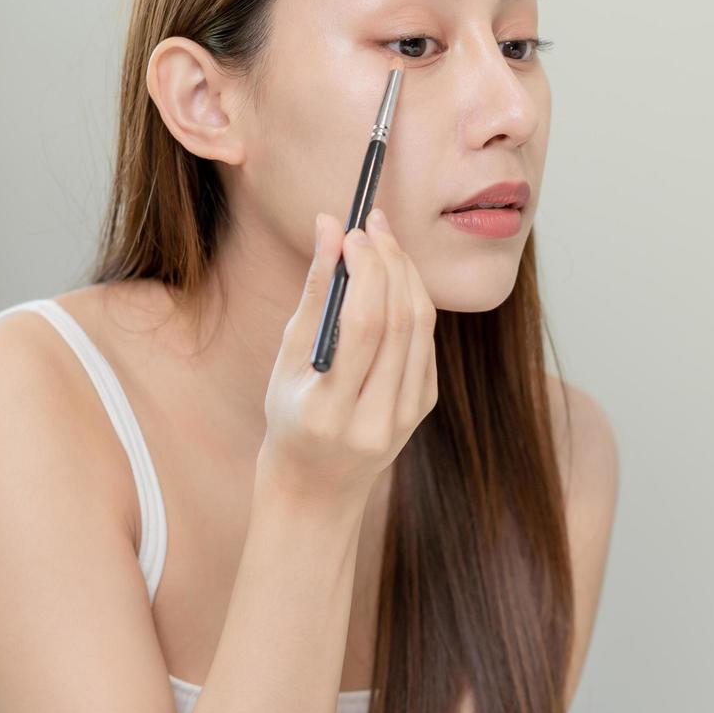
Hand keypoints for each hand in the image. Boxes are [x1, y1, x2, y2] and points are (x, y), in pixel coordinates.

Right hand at [259, 207, 438, 506]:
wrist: (318, 487)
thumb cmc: (290, 417)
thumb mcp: (287, 361)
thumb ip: (314, 293)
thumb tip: (329, 226)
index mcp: (329, 411)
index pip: (364, 326)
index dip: (365, 270)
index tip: (352, 231)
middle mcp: (375, 419)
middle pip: (399, 321)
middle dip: (388, 261)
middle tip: (372, 225)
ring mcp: (406, 417)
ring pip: (421, 327)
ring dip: (406, 273)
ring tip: (384, 241)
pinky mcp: (423, 408)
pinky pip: (426, 342)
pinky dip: (413, 301)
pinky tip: (395, 278)